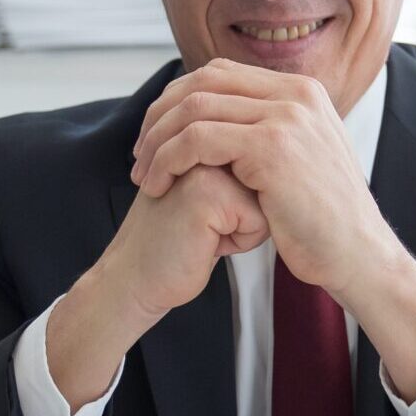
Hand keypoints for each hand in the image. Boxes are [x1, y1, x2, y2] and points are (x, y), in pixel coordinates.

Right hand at [46, 164, 263, 408]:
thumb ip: (235, 170)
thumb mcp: (205, 193)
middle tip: (201, 225)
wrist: (132, 278)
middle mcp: (201, 144)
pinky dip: (239, 243)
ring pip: (266, 200)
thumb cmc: (172, 242)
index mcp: (201, 138)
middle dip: (245, 213)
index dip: (244, 202)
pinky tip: (203, 244)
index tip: (204, 212)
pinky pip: (258, 223)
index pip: (262, 167)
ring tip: (202, 232)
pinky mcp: (208, 195)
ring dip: (242, 228)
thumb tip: (282, 168)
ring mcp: (203, 166)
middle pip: (267, 181)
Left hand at [129, 59, 394, 300]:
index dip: (177, 100)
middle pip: (202, 82)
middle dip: (160, 116)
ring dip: (157, 142)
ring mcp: (287, 116)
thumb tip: (226, 121)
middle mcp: (297, 94)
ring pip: (193, 108)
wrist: (358, 255)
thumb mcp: (302, 161)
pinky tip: (157, 186)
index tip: (156, 137)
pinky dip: (167, 161)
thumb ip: (270, 132)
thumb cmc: (323, 222)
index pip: (219, 74)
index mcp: (302, 91)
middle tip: (140, 154)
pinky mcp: (273, 147)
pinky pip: (198, 140)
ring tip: (143, 175)